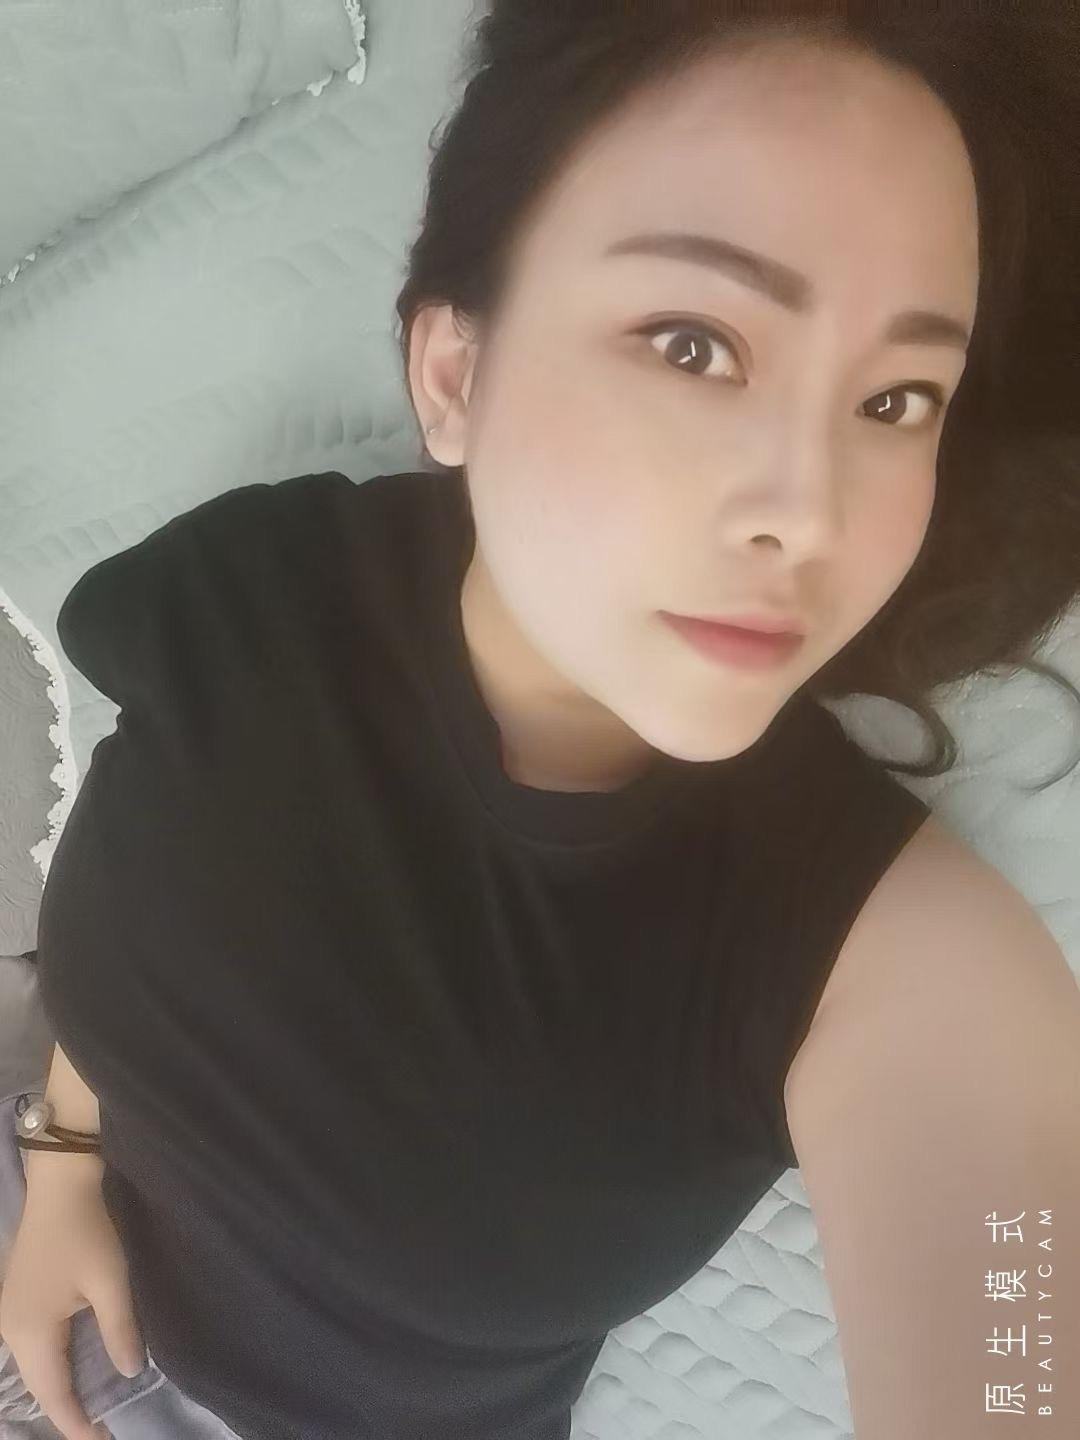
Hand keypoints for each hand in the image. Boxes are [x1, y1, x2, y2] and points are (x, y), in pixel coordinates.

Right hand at [1, 1158, 144, 1439]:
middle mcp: (11, 1331)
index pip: (54, 1395)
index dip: (78, 1424)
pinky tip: (77, 1366)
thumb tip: (131, 1373)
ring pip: (36, 1367)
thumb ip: (121, 1330)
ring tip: (93, 1407)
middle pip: (40, 1385)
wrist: (60, 1184)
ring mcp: (10, 1315)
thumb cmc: (87, 1231)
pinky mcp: (18, 1300)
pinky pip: (35, 1347)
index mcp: (31, 1332)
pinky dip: (56, 1363)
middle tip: (103, 1429)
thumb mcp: (111, 1281)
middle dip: (70, 1411)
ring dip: (62, 1387)